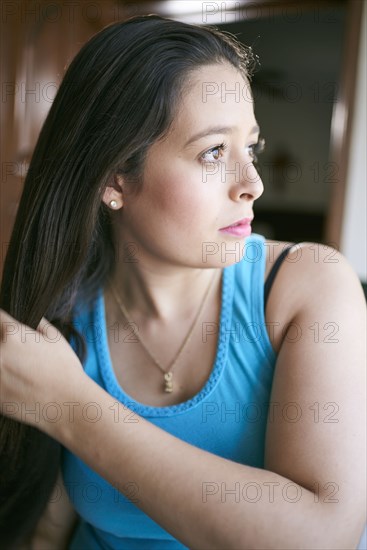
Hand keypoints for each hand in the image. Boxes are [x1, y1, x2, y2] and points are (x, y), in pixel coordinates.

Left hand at [0, 308, 85, 436]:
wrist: (66, 404)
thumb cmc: (64, 370)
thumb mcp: (56, 338)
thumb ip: (37, 323)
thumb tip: (30, 317)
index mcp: (12, 335)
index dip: (2, 322)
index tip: (6, 328)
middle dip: (2, 344)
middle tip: (16, 354)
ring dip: (2, 362)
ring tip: (16, 369)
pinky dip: (1, 380)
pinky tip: (15, 383)